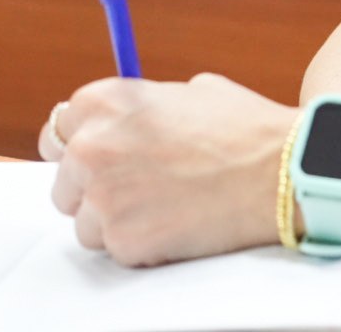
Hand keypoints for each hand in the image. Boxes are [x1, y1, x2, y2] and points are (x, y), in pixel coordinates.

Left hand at [40, 73, 293, 266]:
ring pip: (86, 222)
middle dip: (94, 185)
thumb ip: (145, 106)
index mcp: (104, 102)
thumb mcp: (191, 91)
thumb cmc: (245, 129)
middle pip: (64, 180)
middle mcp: (92, 148)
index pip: (59, 128)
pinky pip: (116, 249)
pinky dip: (142, 243)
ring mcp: (103, 198)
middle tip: (137, 186)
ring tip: (166, 206)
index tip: (100, 156)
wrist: (281, 171)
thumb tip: (131, 122)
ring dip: (116, 219)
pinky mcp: (123, 241)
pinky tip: (178, 223)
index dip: (83, 143)